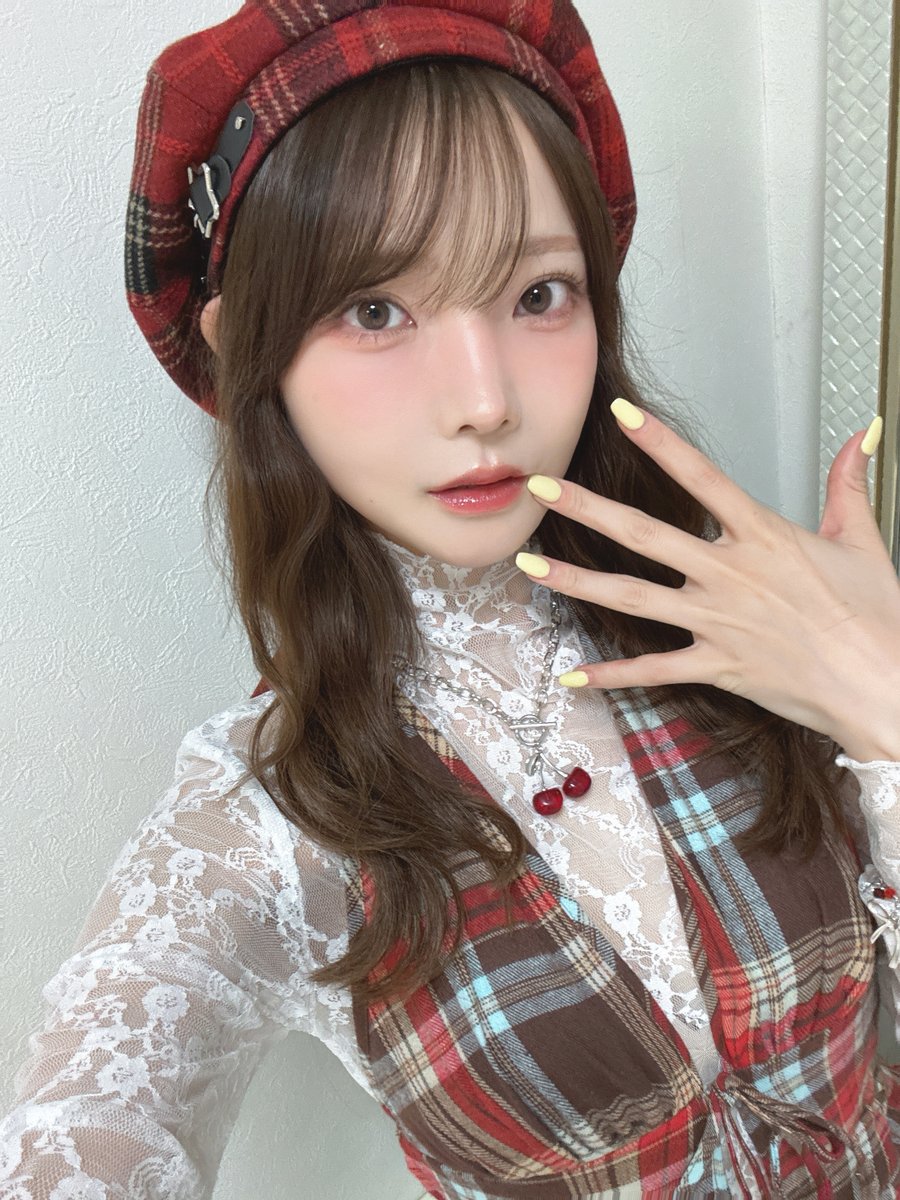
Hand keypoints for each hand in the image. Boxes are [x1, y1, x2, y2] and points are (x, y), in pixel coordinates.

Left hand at [516, 399, 899, 762]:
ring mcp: (716, 621)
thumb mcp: (863, 541)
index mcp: (763, 536)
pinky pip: (653, 671)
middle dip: (586, 507)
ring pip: (631, 597)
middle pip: (644, 533)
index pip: (701, 476)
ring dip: (576, 580)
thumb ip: (849, 484)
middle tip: (540, 485)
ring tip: (529, 565)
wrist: (883, 685)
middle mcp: (728, 573)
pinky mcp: (715, 665)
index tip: (619, 414)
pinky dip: (611, 675)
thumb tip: (864, 433)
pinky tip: (571, 675)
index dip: (659, 442)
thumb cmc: (877, 618)